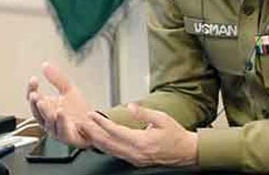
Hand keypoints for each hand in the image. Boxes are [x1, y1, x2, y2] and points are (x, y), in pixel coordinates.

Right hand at [27, 62, 92, 148]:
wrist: (95, 124)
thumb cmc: (79, 111)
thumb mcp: (68, 90)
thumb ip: (57, 79)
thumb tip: (45, 65)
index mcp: (47, 110)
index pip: (35, 100)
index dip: (32, 90)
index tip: (33, 80)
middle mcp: (50, 121)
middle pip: (38, 113)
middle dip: (35, 103)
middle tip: (34, 94)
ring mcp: (58, 130)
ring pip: (48, 123)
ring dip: (45, 112)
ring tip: (43, 102)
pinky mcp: (69, 137)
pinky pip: (62, 131)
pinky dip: (60, 122)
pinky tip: (60, 112)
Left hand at [80, 103, 197, 166]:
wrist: (186, 152)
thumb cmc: (175, 134)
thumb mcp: (162, 118)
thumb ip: (144, 113)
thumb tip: (130, 106)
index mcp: (141, 141)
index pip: (115, 131)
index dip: (102, 122)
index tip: (92, 115)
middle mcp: (136, 153)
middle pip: (108, 144)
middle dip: (93, 133)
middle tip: (83, 123)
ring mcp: (135, 159)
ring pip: (110, 151)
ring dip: (97, 140)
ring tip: (87, 130)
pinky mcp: (136, 161)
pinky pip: (116, 154)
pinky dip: (106, 146)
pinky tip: (100, 140)